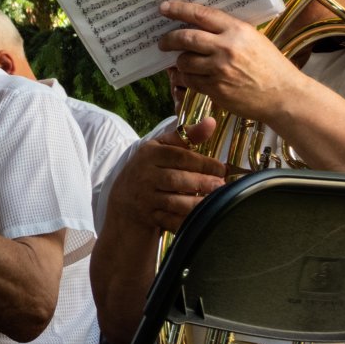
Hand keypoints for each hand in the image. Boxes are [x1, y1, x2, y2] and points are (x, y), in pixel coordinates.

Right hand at [108, 119, 225, 233]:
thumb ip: (186, 136)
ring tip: (214, 202)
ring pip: (173, 201)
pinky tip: (200, 219)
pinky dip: (185, 221)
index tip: (222, 168)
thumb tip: (212, 122)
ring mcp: (145, 197)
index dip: (203, 163)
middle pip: (176, 179)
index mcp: (149, 154)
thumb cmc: (149, 170)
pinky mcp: (148, 217)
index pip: (178, 156)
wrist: (123, 202)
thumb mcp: (161, 149)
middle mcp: (145, 174)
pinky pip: (169, 220)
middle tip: (221, 186)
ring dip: (196, 203)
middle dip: (202, 183)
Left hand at [158, 0, 302, 122]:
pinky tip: (186, 77)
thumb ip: (229, 32)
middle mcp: (226, 48)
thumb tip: (200, 25)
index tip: (164, 7)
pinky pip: (190, 81)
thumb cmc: (271, 66)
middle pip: (185, 38)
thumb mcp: (254, 39)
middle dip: (168, 39)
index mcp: (237, 30)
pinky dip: (185, 78)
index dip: (179, 9)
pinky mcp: (216, 89)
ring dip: (179, 62)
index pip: (200, 14)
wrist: (284, 95)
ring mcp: (219, 70)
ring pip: (184, 62)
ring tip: (181, 62)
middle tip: (162, 42)